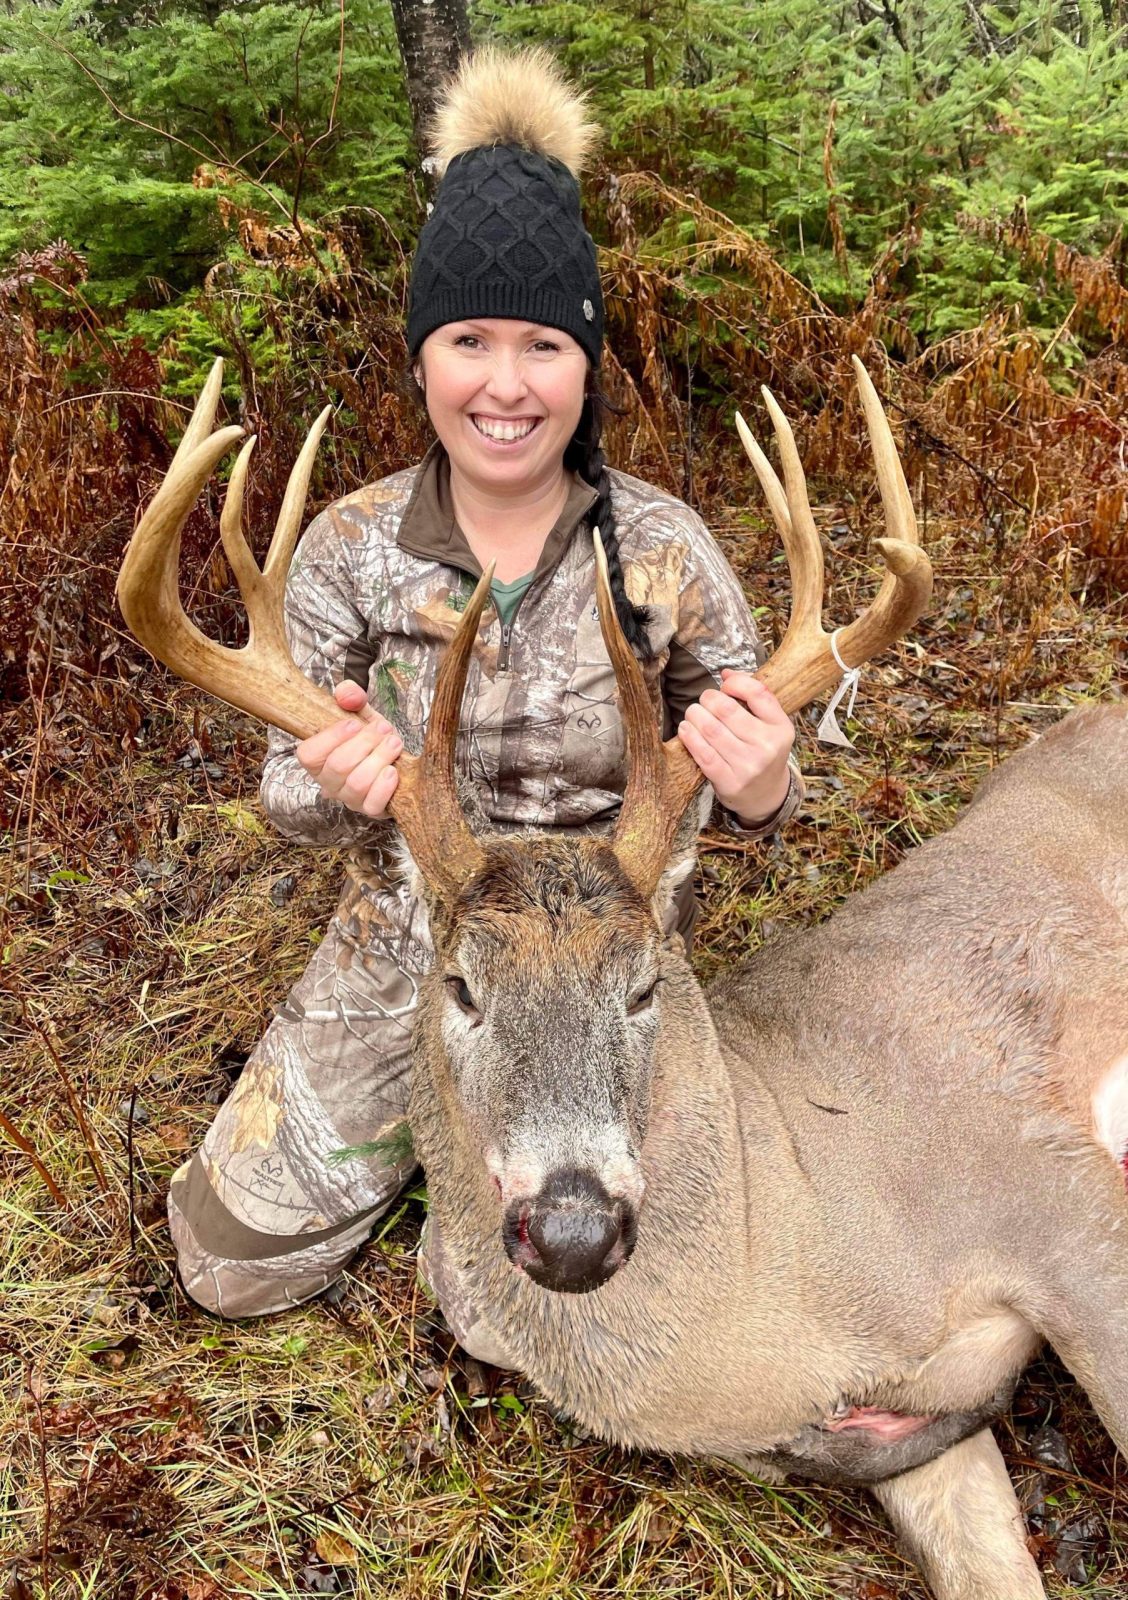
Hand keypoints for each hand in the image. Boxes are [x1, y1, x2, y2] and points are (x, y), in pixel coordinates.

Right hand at [295, 680, 402, 818]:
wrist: (396, 757)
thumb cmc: (371, 737)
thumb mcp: (360, 712)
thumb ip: (351, 696)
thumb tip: (348, 694)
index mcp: (318, 759)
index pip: (308, 755)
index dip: (331, 738)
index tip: (354, 723)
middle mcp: (329, 782)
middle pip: (338, 766)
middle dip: (365, 743)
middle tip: (383, 729)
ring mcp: (349, 798)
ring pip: (357, 783)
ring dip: (379, 759)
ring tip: (393, 744)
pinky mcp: (370, 809)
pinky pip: (373, 804)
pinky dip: (385, 786)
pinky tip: (393, 770)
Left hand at [678, 671, 794, 824]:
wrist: (766, 795)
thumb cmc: (763, 751)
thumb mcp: (770, 725)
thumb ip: (753, 696)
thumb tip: (726, 673)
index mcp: (781, 728)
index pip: (757, 692)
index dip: (735, 683)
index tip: (725, 686)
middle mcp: (767, 746)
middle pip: (726, 709)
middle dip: (708, 699)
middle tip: (704, 701)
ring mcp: (748, 766)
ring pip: (710, 729)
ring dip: (694, 715)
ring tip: (693, 714)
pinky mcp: (729, 781)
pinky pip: (702, 753)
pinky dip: (689, 736)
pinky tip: (686, 729)